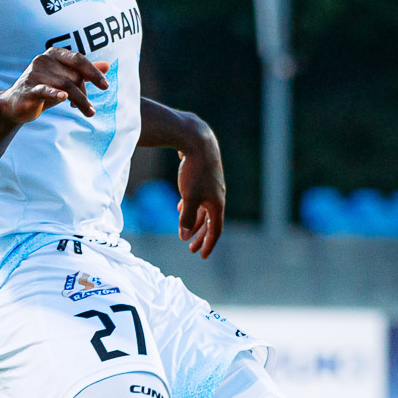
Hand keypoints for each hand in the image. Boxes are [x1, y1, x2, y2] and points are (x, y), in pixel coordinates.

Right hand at [0, 49, 110, 121]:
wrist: (16, 104)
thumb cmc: (44, 88)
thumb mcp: (65, 79)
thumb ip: (85, 72)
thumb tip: (107, 65)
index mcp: (54, 54)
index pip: (78, 59)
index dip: (93, 72)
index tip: (105, 87)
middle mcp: (43, 60)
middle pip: (74, 75)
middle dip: (84, 93)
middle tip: (89, 109)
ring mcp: (34, 74)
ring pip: (65, 85)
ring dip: (80, 100)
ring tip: (89, 112)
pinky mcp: (28, 89)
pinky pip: (44, 90)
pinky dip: (55, 94)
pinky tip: (64, 98)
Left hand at [176, 129, 225, 258]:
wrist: (198, 141)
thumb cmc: (195, 170)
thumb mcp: (189, 197)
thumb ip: (186, 217)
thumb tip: (184, 236)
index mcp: (217, 204)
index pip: (215, 230)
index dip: (208, 244)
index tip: (201, 256)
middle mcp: (217, 197)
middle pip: (209, 222)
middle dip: (199, 236)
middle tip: (190, 248)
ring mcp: (211, 187)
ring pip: (203, 210)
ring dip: (194, 222)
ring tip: (184, 231)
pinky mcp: (203, 178)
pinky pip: (198, 198)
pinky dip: (191, 207)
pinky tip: (180, 207)